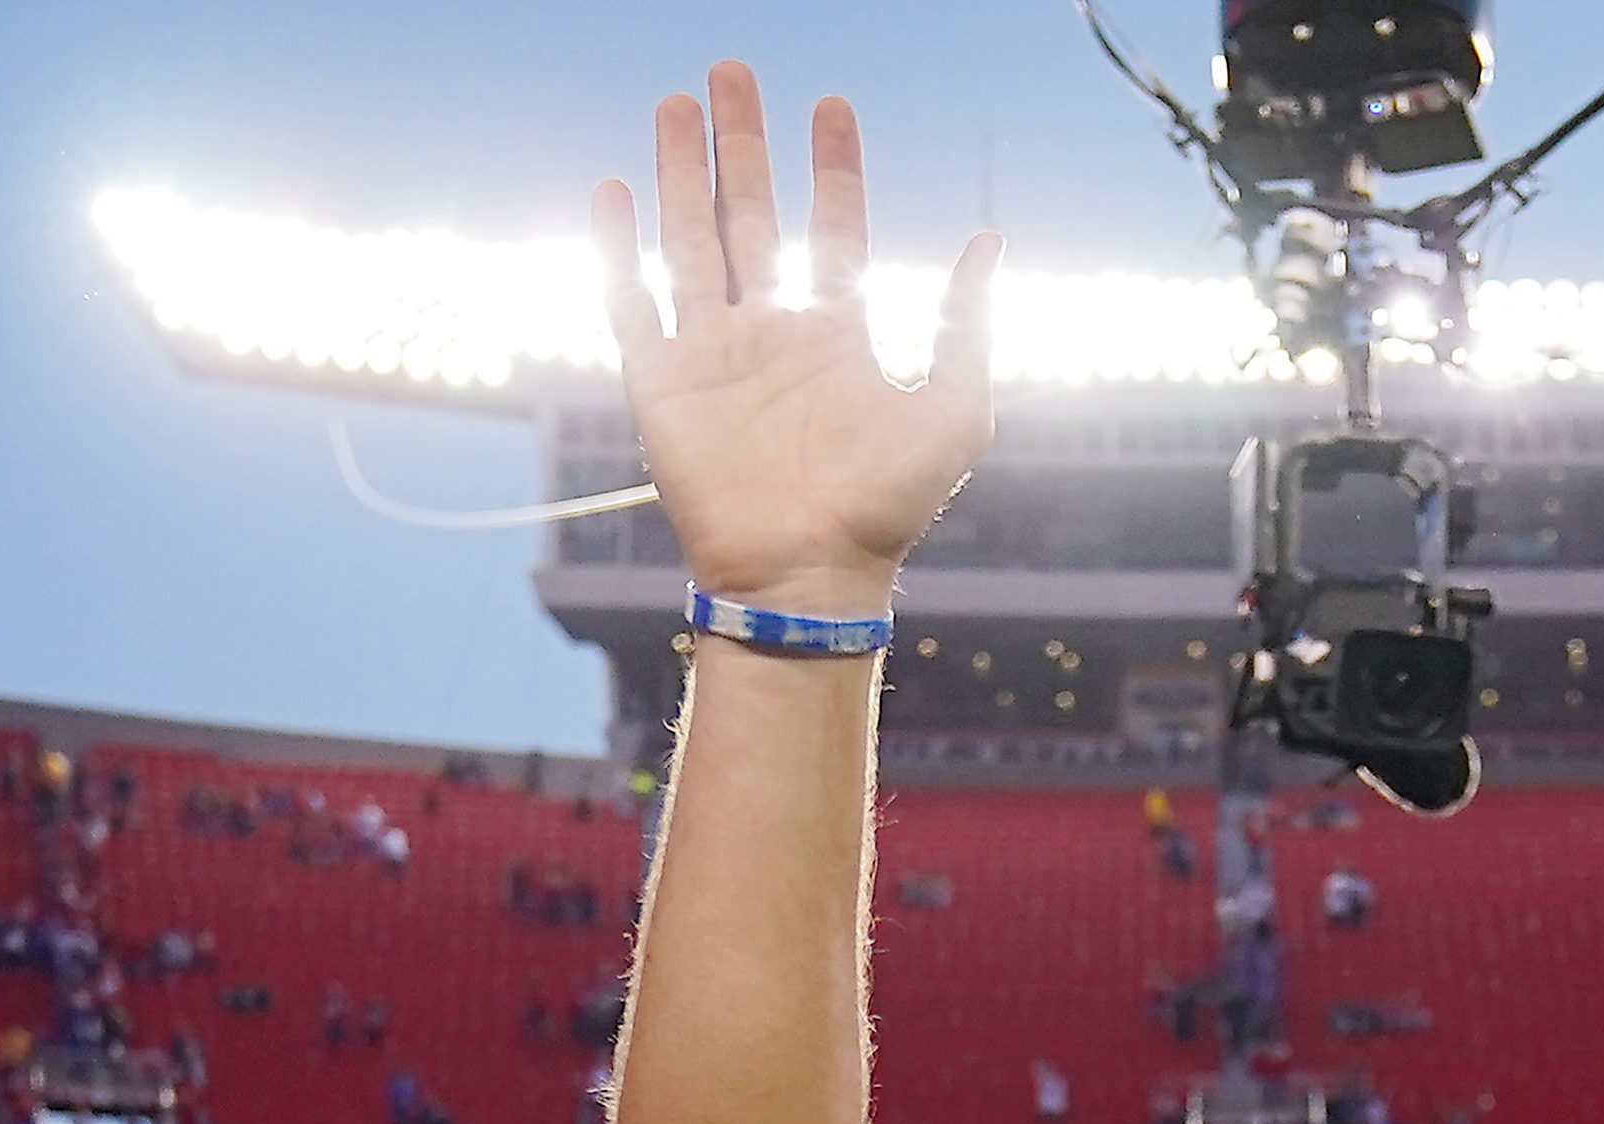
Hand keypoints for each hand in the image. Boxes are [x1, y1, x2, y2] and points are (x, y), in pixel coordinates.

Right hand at [591, 65, 1001, 619]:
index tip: (832, 106)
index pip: (831, 228)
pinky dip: (619, 246)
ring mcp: (711, 355)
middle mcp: (770, 335)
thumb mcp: (954, 406)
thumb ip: (965, 322)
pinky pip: (632, 300)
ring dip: (683, 169)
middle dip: (744, 143)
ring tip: (679, 100)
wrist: (811, 572)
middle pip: (751, 215)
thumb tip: (987, 240)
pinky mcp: (660, 383)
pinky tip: (616, 187)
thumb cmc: (888, 505)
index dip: (832, 168)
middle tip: (734, 71)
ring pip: (690, 239)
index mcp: (836, 336)